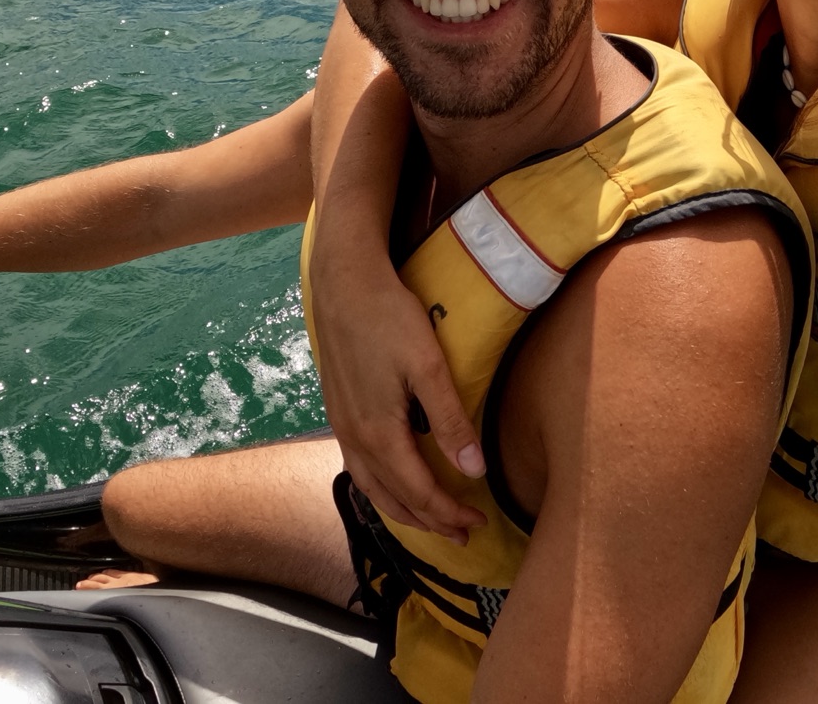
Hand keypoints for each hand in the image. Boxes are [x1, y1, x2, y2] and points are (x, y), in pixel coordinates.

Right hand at [311, 252, 487, 541]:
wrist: (343, 283)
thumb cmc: (389, 318)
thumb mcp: (428, 366)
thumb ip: (450, 420)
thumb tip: (475, 471)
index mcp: (379, 434)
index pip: (419, 492)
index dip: (449, 513)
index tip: (479, 523)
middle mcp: (354, 440)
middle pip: (393, 499)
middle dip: (429, 521)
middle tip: (463, 534)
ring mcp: (341, 427)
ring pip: (372, 487)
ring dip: (404, 509)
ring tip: (433, 519)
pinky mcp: (338, 412)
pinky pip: (359, 468)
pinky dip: (382, 487)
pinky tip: (395, 480)